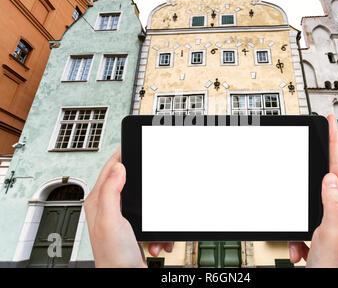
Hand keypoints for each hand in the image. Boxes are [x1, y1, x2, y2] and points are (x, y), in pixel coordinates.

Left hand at [84, 148, 173, 267]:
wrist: (126, 278)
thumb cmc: (114, 258)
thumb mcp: (111, 220)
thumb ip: (111, 192)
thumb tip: (118, 167)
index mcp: (97, 202)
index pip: (109, 169)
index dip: (121, 155)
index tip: (131, 145)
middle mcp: (107, 207)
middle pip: (126, 180)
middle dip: (143, 182)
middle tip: (151, 175)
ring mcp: (121, 217)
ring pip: (142, 198)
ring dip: (153, 210)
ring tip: (152, 223)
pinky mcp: (133, 227)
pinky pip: (151, 216)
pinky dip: (157, 226)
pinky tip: (155, 238)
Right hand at [288, 115, 337, 267]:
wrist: (327, 283)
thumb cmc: (333, 266)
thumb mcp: (330, 232)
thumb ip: (331, 203)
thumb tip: (328, 177)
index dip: (335, 142)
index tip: (331, 123)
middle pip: (328, 176)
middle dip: (318, 163)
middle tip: (319, 139)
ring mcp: (330, 218)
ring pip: (310, 201)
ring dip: (299, 219)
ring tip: (300, 243)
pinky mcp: (319, 227)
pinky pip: (302, 221)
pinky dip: (296, 237)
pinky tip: (300, 251)